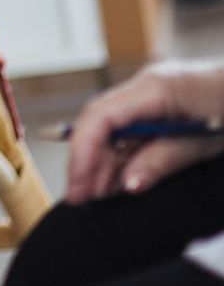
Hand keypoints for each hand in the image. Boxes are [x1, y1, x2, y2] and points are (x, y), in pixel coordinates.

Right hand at [65, 60, 223, 202]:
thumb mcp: (207, 140)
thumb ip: (164, 159)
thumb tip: (127, 185)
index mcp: (156, 87)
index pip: (100, 116)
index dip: (83, 152)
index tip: (79, 185)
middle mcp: (147, 86)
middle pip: (100, 123)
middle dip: (87, 161)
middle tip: (80, 199)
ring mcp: (153, 94)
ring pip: (113, 129)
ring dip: (103, 162)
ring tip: (97, 196)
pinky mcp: (163, 104)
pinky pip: (131, 129)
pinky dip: (123, 155)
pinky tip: (118, 179)